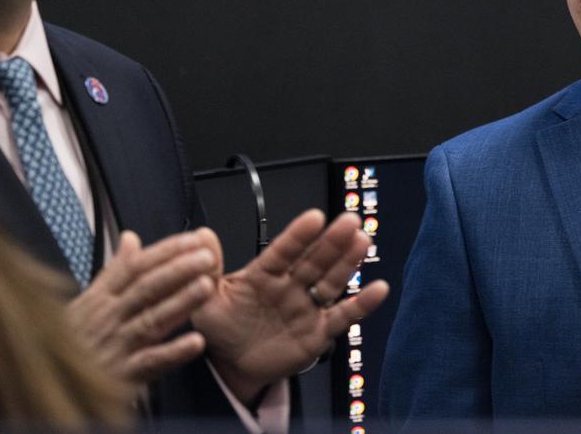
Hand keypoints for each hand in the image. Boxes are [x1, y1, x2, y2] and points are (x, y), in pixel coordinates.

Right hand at [65, 229, 215, 387]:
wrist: (46, 387)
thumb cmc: (72, 343)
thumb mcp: (86, 303)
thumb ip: (114, 271)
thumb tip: (131, 237)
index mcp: (99, 299)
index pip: (135, 267)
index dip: (166, 251)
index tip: (194, 239)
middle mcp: (106, 319)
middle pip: (145, 288)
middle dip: (178, 270)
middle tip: (207, 256)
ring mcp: (114, 347)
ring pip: (150, 320)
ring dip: (180, 302)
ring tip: (207, 286)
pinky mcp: (120, 377)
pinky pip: (149, 362)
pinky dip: (173, 353)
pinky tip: (196, 342)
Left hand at [192, 210, 389, 405]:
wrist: (231, 364)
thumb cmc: (220, 328)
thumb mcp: (205, 301)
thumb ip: (206, 270)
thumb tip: (202, 236)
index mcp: (264, 274)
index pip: (284, 251)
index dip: (299, 235)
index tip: (315, 217)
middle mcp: (290, 285)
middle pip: (314, 260)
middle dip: (332, 241)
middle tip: (349, 220)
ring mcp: (306, 306)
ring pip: (331, 281)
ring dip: (348, 262)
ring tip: (362, 242)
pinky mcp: (319, 332)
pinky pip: (342, 316)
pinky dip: (362, 304)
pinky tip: (378, 289)